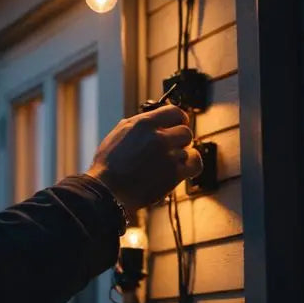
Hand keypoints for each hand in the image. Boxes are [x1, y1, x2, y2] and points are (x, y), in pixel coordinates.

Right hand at [84, 105, 202, 212]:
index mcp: (143, 124)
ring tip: (167, 163)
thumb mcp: (117, 135)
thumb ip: (136, 125)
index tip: (178, 125)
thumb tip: (149, 120)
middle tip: (171, 148)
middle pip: (186, 131)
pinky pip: (195, 164)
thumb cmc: (108, 166)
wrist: (108, 190)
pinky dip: (191, 165)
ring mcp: (168, 155)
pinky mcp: (175, 174)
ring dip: (180, 156)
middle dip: (179, 140)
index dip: (179, 119)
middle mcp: (158, 137)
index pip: (175, 112)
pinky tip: (182, 169)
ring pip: (190, 149)